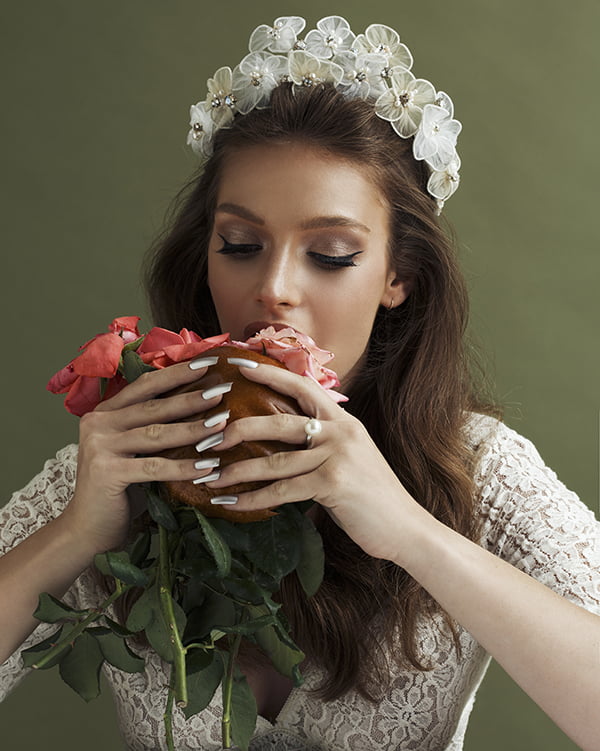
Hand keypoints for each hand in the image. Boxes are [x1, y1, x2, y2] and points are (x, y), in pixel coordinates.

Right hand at [61, 358, 229, 556]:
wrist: (88, 528)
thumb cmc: (121, 488)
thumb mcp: (135, 450)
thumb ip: (154, 427)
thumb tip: (203, 405)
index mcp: (106, 412)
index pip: (145, 385)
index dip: (176, 373)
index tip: (207, 363)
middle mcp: (98, 423)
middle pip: (154, 406)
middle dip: (191, 397)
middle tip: (222, 390)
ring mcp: (99, 447)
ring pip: (156, 434)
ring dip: (193, 429)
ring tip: (222, 424)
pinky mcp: (106, 472)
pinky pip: (154, 467)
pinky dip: (184, 467)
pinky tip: (209, 466)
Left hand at [206, 363, 420, 561]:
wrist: (406, 527)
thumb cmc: (372, 496)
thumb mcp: (350, 457)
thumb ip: (322, 444)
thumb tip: (283, 444)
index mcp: (343, 420)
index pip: (302, 386)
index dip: (270, 373)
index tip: (239, 365)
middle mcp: (340, 431)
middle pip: (279, 420)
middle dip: (238, 428)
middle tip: (208, 437)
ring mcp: (338, 455)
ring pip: (275, 459)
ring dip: (237, 470)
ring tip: (209, 478)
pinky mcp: (333, 482)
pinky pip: (283, 490)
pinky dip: (254, 499)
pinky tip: (233, 504)